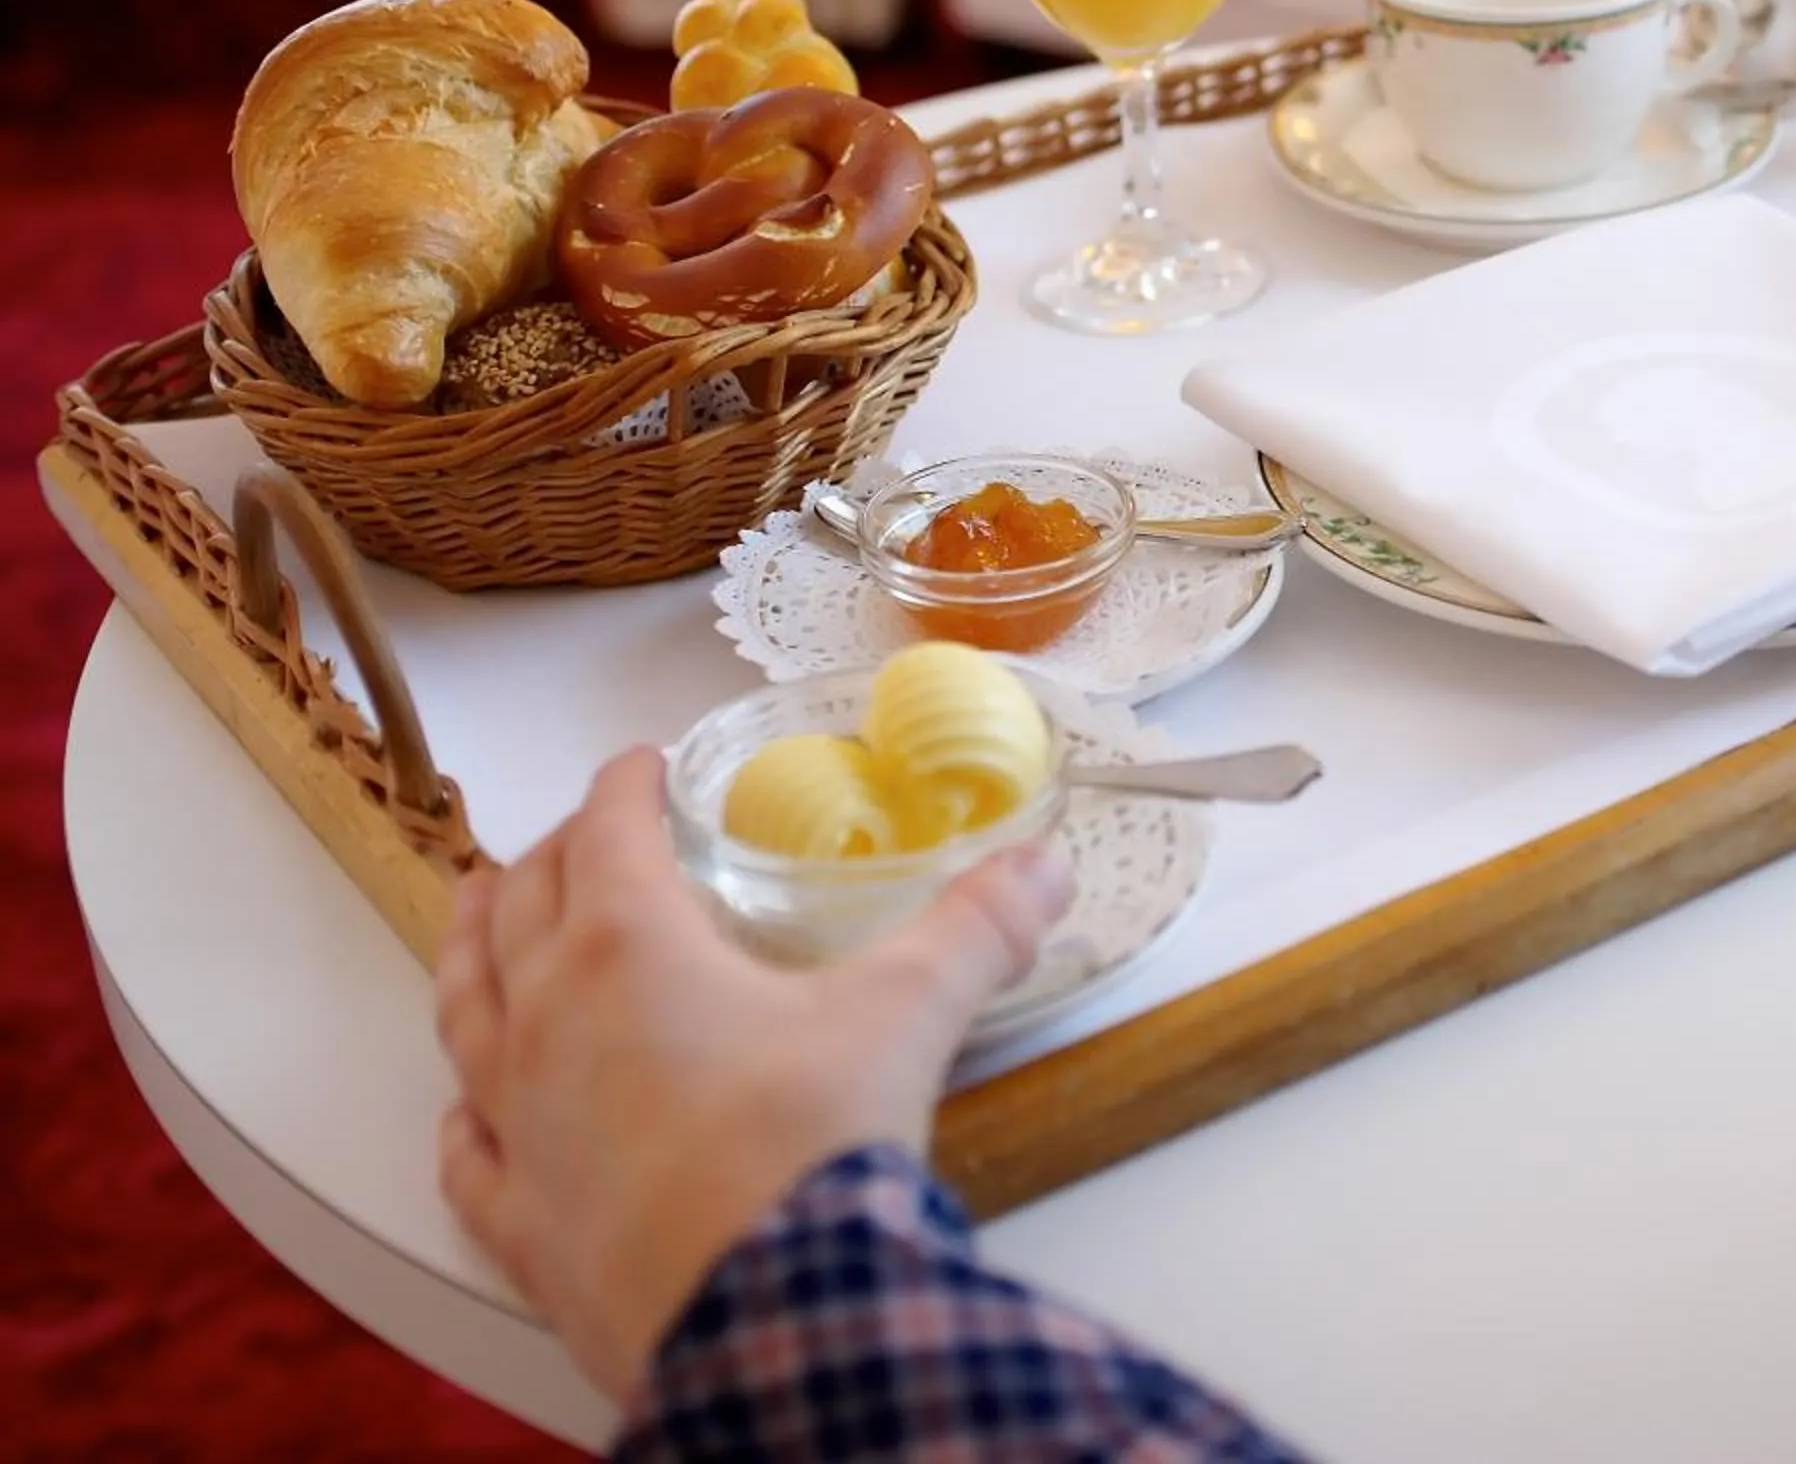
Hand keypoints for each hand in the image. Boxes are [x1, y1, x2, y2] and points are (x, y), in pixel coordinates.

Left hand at [433, 746, 1071, 1399]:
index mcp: (627, 947)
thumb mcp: (907, 1014)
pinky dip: (463, 1118)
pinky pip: (468, 1155)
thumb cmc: (811, 1149)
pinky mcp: (521, 1222)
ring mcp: (520, 1126)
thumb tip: (1044, 866)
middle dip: (548, 856)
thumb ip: (977, 927)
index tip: (643, 765)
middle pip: (521, 908)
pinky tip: (465, 1113)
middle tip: (581, 835)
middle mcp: (548, 1023)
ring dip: (469, 952)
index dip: (623, 786)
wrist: (766, 1317)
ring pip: (466, 1012)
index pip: (606, 832)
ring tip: (477, 915)